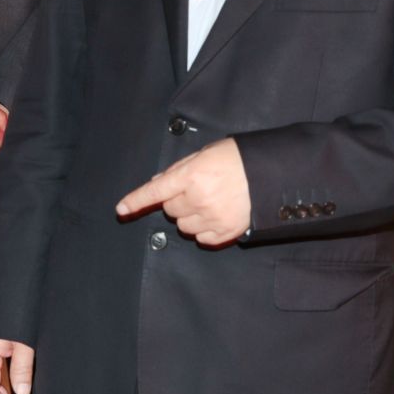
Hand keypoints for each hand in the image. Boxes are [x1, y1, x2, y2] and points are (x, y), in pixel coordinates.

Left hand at [115, 137, 250, 246]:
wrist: (272, 173)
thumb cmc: (238, 159)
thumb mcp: (205, 154)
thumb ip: (179, 170)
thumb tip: (158, 183)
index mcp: (192, 176)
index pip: (155, 191)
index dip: (136, 200)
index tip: (121, 209)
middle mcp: (199, 199)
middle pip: (169, 210)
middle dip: (176, 201)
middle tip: (195, 190)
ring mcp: (213, 218)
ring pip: (183, 226)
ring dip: (189, 217)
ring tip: (208, 202)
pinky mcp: (226, 232)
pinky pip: (201, 238)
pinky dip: (203, 230)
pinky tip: (215, 216)